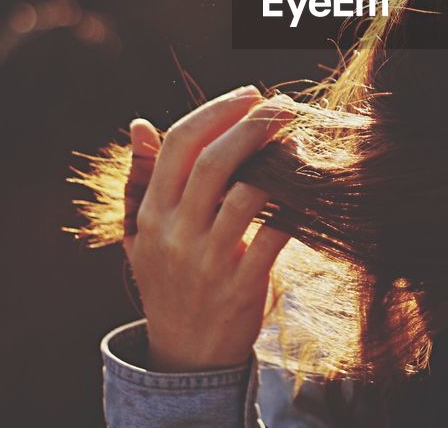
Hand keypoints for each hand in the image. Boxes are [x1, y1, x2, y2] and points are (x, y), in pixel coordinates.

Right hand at [123, 85, 292, 371]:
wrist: (185, 353)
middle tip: (284, 104)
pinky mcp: (241, 286)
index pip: (178, 144)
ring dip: (276, 161)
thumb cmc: (167, 278)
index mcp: (152, 212)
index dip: (216, 111)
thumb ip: (140, 177)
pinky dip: (293, 208)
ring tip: (298, 141)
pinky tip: (308, 189)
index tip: (249, 93)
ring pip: (245, 195)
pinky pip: (274, 237)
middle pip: (215, 162)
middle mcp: (176, 233)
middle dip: (253, 124)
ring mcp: (208, 261)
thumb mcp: (141, 232)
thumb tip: (139, 123)